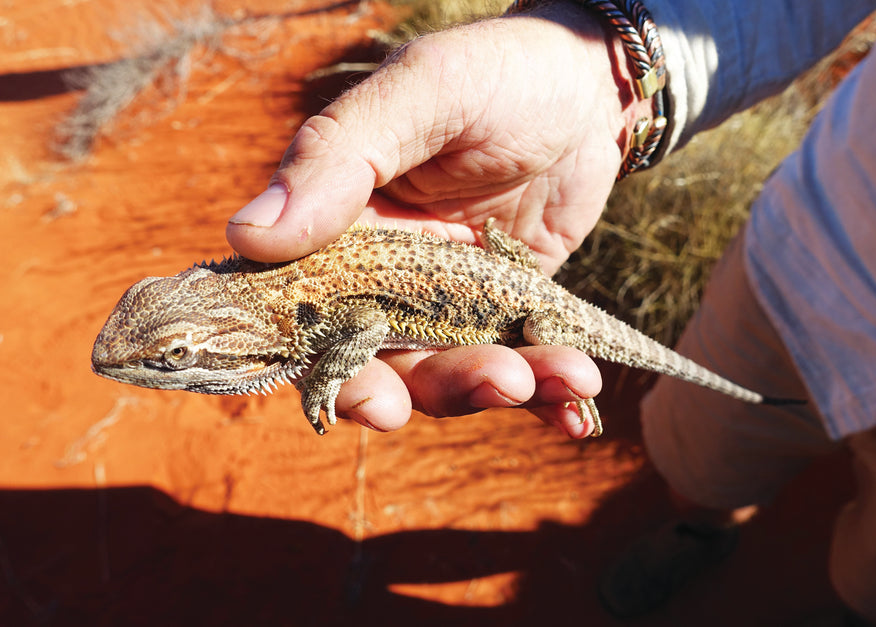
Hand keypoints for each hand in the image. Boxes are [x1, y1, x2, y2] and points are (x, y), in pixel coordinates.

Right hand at [226, 3, 650, 436]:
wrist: (584, 83)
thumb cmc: (494, 73)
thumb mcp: (419, 95)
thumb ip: (339, 158)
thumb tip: (247, 237)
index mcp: (341, 228)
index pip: (310, 316)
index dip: (333, 370)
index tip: (375, 400)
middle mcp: (385, 274)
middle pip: (386, 361)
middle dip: (435, 388)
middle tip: (496, 382)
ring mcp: (450, 298)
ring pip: (453, 369)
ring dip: (503, 387)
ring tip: (568, 374)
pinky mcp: (508, 309)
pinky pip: (517, 362)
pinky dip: (546, 394)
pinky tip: (579, 408)